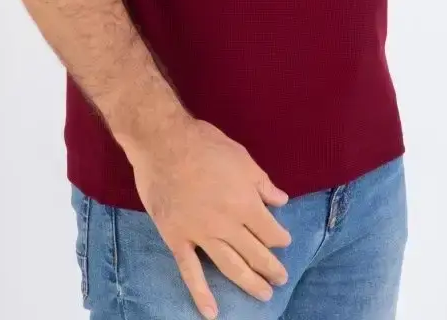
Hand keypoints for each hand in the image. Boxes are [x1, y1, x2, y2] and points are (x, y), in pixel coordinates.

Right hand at [129, 115, 291, 317]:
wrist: (162, 143)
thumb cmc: (204, 144)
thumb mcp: (241, 157)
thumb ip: (262, 183)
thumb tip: (281, 201)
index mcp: (245, 203)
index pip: (270, 231)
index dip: (280, 238)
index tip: (284, 241)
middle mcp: (226, 225)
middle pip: (254, 253)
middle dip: (271, 268)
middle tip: (281, 279)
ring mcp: (200, 235)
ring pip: (230, 266)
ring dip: (249, 283)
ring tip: (264, 295)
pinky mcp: (177, 239)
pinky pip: (190, 271)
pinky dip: (201, 294)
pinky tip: (212, 312)